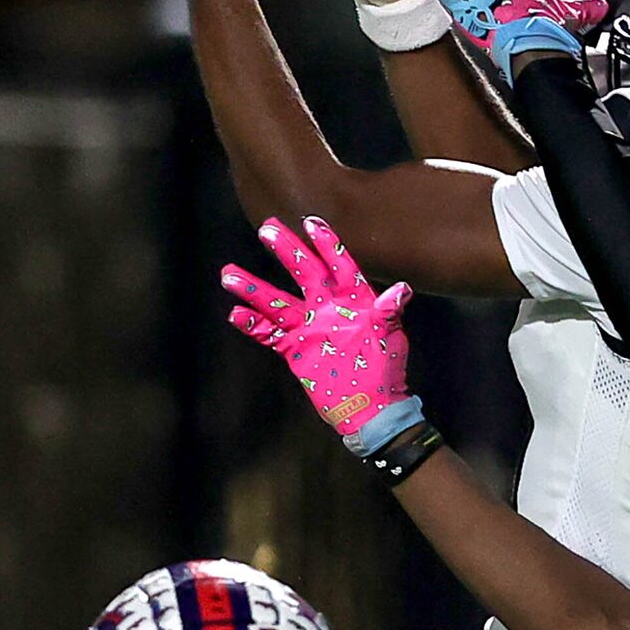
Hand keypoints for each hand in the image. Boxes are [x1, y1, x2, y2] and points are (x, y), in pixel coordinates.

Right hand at [223, 216, 421, 456]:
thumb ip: (388, 312)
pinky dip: (252, 325)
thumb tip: (401, 290)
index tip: (310, 222)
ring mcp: (308, 328)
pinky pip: (269, 334)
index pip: (339, 265)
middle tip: (267, 228)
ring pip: (277, 302)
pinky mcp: (294, 348)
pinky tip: (234, 313)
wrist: (369, 408)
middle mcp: (327, 308)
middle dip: (286, 250)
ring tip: (228, 273)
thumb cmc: (384, 370)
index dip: (327, 244)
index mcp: (353, 300)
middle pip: (304, 273)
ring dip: (254, 288)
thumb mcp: (389, 338)